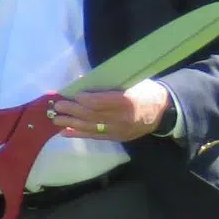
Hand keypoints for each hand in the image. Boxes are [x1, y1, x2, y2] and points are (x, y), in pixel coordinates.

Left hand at [47, 81, 171, 145]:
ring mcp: (119, 130)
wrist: (163, 111)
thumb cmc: (145, 92)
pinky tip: (65, 132)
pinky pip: (95, 137)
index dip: (86, 99)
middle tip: (58, 106)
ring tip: (55, 119)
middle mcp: (123, 118)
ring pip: (91, 127)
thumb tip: (84, 80)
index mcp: (128, 102)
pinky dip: (79, 134)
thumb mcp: (132, 82)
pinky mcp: (117, 137)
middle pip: (93, 115)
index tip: (74, 94)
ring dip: (71, 124)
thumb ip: (109, 83)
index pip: (102, 103)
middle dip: (73, 111)